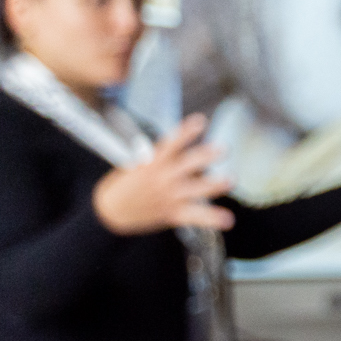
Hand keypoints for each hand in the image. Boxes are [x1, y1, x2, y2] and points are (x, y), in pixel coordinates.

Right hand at [91, 114, 234, 234]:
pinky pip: (195, 216)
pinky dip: (211, 218)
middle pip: (187, 164)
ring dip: (213, 185)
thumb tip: (191, 158)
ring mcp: (169, 196)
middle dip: (204, 156)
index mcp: (154, 162)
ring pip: (195, 190)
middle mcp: (163, 178)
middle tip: (222, 149)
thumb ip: (164, 159)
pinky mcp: (173, 213)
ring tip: (230, 180)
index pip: (171, 143)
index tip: (200, 121)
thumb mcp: (140, 164)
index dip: (186, 132)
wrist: (110, 210)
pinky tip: (227, 219)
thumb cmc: (129, 184)